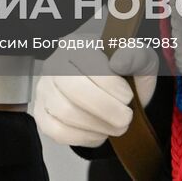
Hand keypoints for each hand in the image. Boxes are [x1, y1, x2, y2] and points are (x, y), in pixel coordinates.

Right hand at [32, 45, 157, 148]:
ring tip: (115, 125)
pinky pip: (58, 131)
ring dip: (98, 126)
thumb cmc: (124, 77)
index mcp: (76, 44)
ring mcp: (44, 89)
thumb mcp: (139, 62)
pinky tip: (97, 131)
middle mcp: (54, 63)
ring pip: (66, 113)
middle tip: (125, 118)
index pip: (89, 64)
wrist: (115, 99)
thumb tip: (120, 61)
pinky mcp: (42, 114)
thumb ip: (137, 55)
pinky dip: (84, 137)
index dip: (113, 85)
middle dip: (106, 110)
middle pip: (75, 90)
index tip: (128, 96)